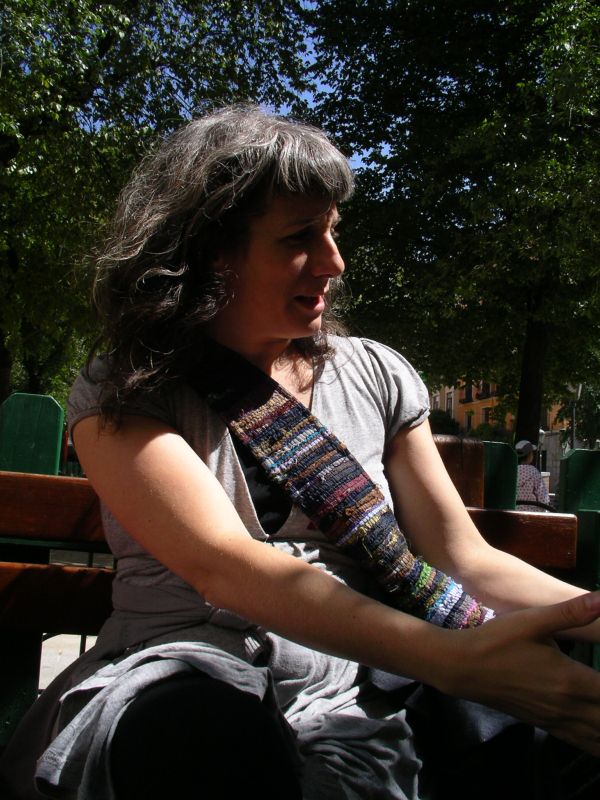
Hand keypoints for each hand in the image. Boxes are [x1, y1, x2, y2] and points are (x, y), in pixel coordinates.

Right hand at [437, 592, 599, 754]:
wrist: (462, 667)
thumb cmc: (496, 640)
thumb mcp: (532, 621)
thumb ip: (571, 613)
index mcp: (571, 680)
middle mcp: (568, 705)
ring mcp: (556, 718)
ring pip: (598, 739)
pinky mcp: (544, 723)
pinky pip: (581, 742)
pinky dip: (597, 746)